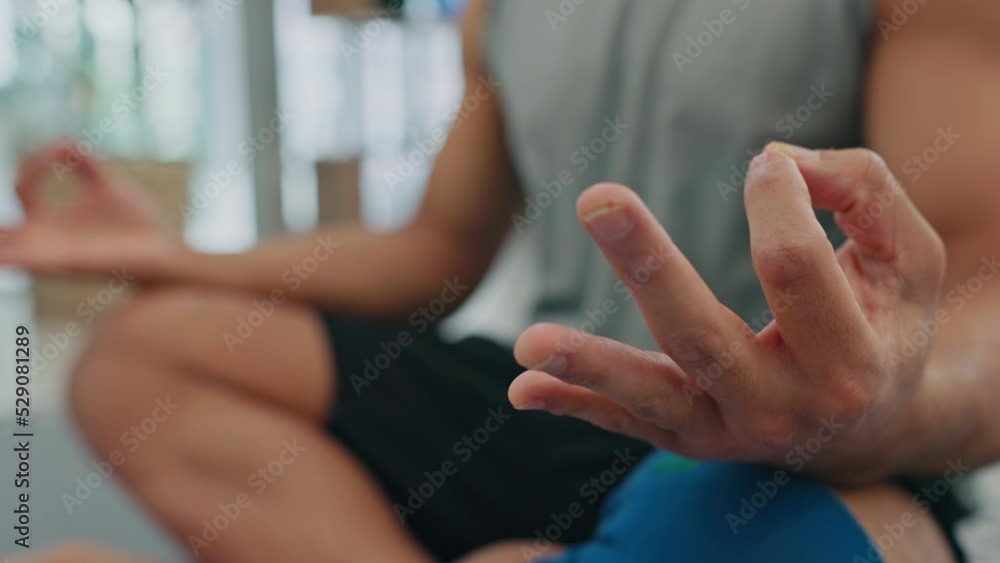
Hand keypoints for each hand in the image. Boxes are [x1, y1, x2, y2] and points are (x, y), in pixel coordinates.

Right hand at [0, 140, 175, 276]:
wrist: (164, 249)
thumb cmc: (138, 223)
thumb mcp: (109, 184)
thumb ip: (85, 163)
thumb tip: (67, 141)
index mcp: (51, 221)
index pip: (23, 191)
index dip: (35, 166)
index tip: (61, 151)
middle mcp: (45, 240)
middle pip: (1, 234)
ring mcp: (54, 255)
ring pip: (9, 253)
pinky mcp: (69, 265)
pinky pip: (33, 264)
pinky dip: (14, 260)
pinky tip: (4, 259)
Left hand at [508, 143, 946, 481]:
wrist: (875, 423)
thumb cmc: (886, 320)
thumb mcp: (907, 254)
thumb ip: (862, 190)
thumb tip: (776, 159)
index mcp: (850, 361)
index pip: (792, 264)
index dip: (775, 197)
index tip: (769, 165)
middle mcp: (785, 409)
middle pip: (702, 335)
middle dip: (647, 265)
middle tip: (596, 198)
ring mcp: (728, 432)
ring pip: (652, 396)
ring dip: (588, 366)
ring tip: (528, 341)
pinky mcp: (688, 439)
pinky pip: (626, 423)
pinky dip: (574, 403)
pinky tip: (523, 390)